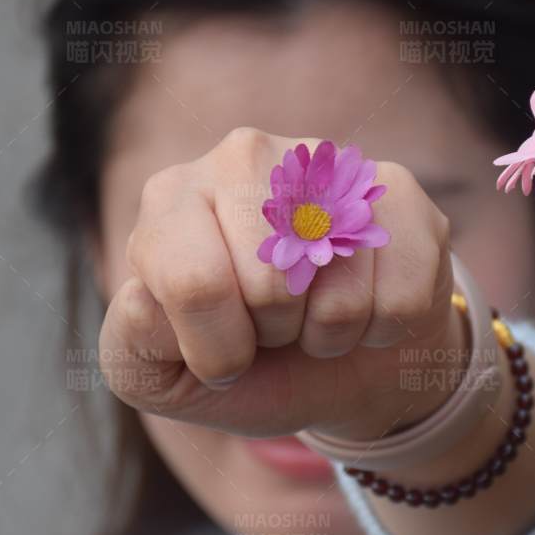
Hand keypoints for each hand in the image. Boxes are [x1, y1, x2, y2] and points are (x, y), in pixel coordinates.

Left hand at [98, 127, 464, 441]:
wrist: (338, 366)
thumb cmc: (242, 362)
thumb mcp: (163, 376)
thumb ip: (134, 348)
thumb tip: (144, 299)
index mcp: (172, 197)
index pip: (192, 284)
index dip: (217, 351)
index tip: (225, 356)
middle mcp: (244, 157)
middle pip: (270, 284)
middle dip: (276, 334)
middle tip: (275, 325)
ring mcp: (327, 165)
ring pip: (339, 296)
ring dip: (331, 334)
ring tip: (317, 314)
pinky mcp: (399, 193)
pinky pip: (399, 298)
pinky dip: (382, 329)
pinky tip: (366, 303)